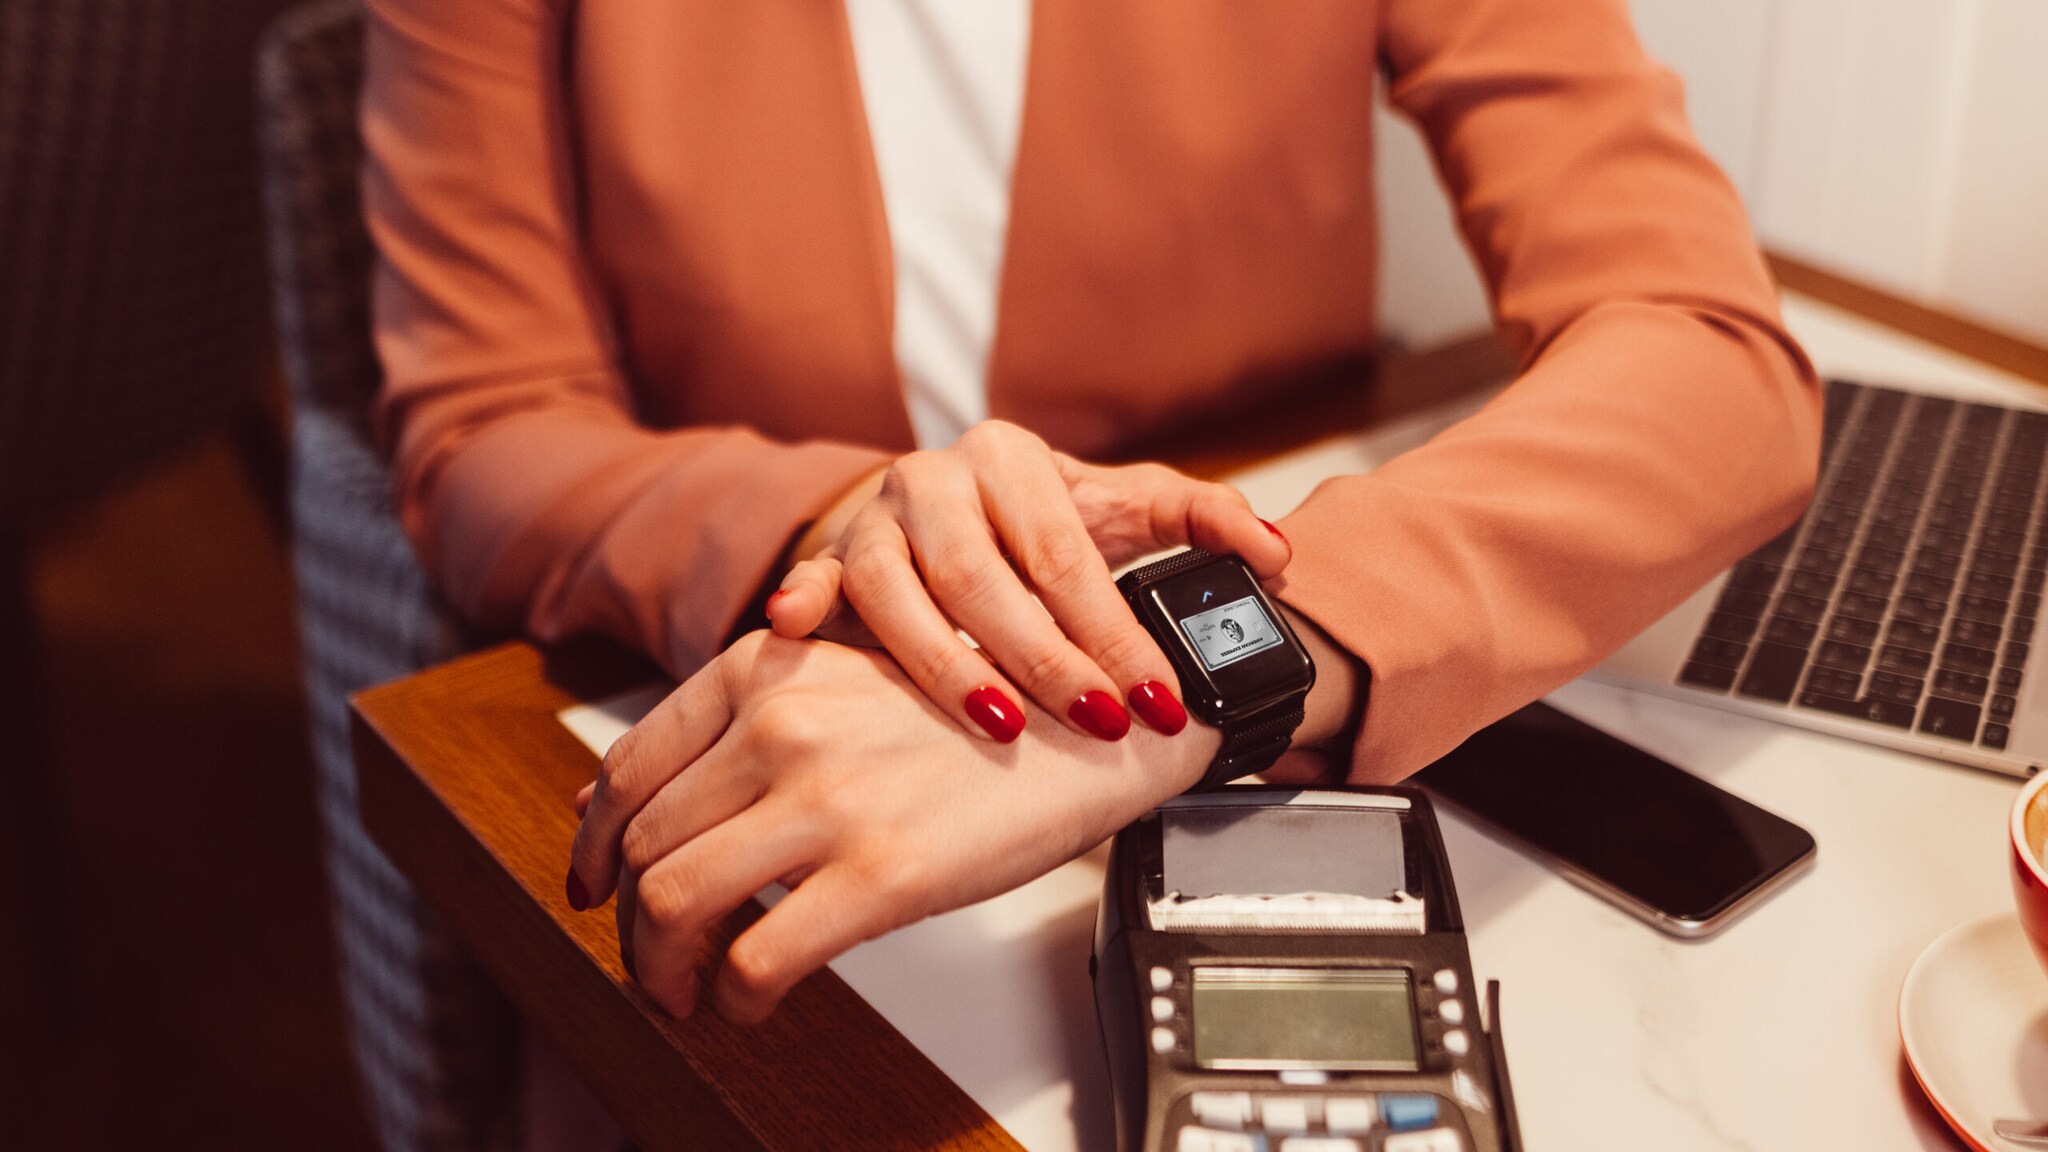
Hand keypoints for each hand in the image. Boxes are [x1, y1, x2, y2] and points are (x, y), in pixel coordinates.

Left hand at [565, 630, 1216, 1022]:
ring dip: (661, 969)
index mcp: (766, 668)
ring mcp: (826, 798)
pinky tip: (751, 1004)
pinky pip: (752, 960)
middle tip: (651, 960)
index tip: (592, 884)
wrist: (1098, 725)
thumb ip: (748, 718)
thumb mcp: (850, 679)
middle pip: (639, 847)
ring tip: (686, 994)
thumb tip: (625, 799)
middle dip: (630, 923)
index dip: (591, 843)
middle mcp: (780, 723)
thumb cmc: (985, 710)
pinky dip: (731, 1000)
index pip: (630, 769)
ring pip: (671, 904)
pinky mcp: (878, 874)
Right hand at [765, 420, 1288, 743]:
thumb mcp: (1126, 508)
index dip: (1113, 631)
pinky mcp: (832, 561)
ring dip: (942, 663)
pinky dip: (804, 603)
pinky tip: (797, 630)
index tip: (1157, 699)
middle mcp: (934, 480)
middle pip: (984, 577)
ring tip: (998, 723)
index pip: (1065, 553)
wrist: (948, 512)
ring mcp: (876, 520)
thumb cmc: (1042, 523)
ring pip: (897, 590)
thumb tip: (1275, 556)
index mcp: (1009, 458)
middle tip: (1099, 724)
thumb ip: (1203, 522)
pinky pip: (815, 584)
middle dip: (1046, 660)